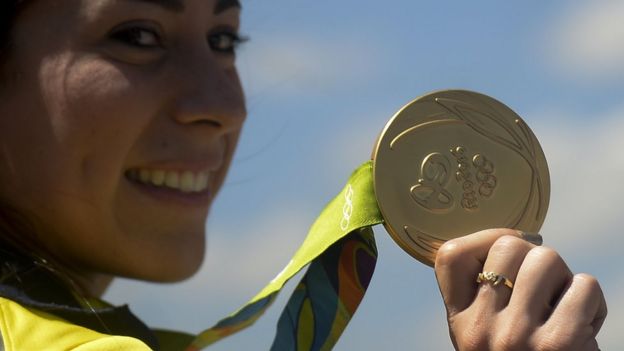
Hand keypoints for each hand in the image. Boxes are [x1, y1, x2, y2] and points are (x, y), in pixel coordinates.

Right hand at [434, 229, 606, 350]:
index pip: (450, 256)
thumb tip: (520, 243)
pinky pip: (583, 286)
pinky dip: (592, 301)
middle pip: (507, 247)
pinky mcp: (560, 343)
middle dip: (535, 256)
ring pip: (547, 258)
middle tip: (545, 283)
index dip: (484, 237)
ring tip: (564, 303)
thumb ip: (483, 300)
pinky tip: (585, 323)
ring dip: (565, 276)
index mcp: (459, 323)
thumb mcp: (482, 338)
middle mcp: (481, 328)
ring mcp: (518, 335)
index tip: (511, 244)